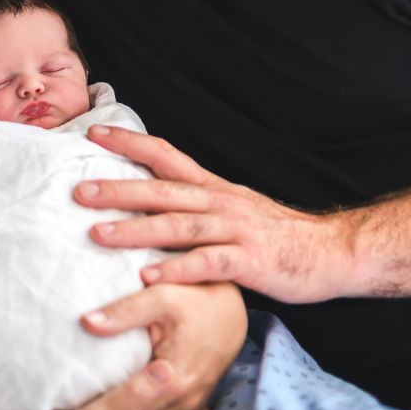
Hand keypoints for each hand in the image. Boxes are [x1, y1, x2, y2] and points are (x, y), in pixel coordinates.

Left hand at [77, 125, 357, 302]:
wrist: (332, 252)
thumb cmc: (276, 235)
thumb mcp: (231, 209)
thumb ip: (194, 203)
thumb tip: (148, 197)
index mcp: (212, 188)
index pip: (165, 155)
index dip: (129, 142)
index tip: (92, 132)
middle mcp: (220, 203)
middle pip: (161, 191)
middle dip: (117, 189)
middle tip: (78, 191)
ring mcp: (235, 231)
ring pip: (178, 226)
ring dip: (136, 230)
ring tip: (98, 234)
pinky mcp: (249, 262)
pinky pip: (207, 265)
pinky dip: (177, 269)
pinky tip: (149, 277)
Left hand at [82, 280, 245, 409]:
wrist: (231, 310)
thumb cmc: (195, 299)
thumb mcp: (159, 296)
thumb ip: (123, 311)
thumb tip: (86, 322)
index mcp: (177, 379)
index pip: (129, 408)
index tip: (69, 408)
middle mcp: (187, 402)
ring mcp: (192, 409)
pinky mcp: (192, 408)